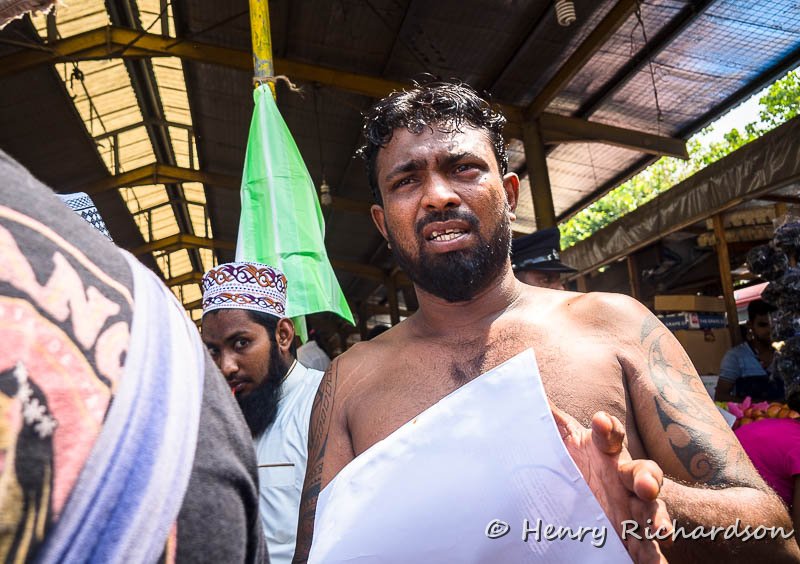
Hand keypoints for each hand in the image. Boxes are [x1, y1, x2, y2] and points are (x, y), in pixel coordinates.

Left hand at [550, 403, 672, 563]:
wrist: (589, 506)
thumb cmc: (577, 469)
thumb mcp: (562, 445)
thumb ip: (551, 423)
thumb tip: (531, 391)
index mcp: (605, 453)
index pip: (611, 436)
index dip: (608, 428)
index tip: (600, 421)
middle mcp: (624, 478)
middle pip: (643, 472)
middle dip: (647, 477)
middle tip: (645, 485)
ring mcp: (634, 508)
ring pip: (653, 510)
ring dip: (658, 518)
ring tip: (657, 529)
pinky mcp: (636, 537)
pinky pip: (650, 549)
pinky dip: (655, 558)